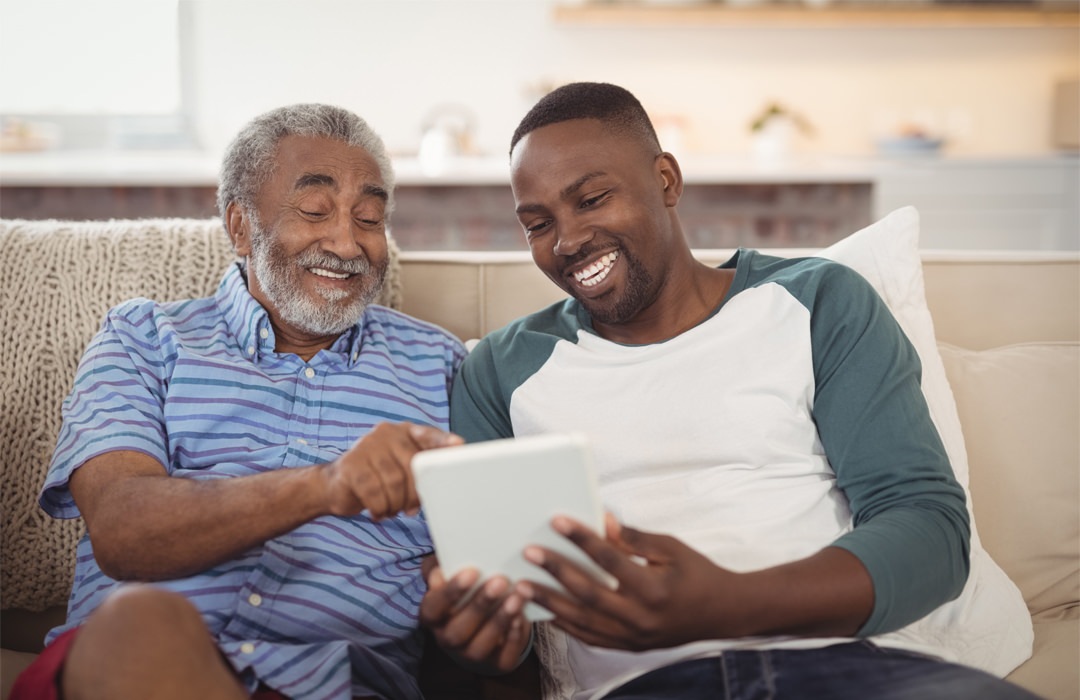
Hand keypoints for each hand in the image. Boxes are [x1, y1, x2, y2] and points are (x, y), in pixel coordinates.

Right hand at [323, 422, 460, 519]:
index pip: (428, 435)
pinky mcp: (351, 464)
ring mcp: (366, 446)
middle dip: (415, 493)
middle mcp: (386, 433)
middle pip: (412, 465)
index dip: (443, 442)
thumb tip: (446, 481)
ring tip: (392, 509)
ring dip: (396, 503)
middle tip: (410, 508)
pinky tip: (378, 511)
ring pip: (394, 481)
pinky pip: (374, 492)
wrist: (335, 485)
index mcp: (403, 432)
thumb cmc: (377, 478)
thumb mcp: (401, 469)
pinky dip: (380, 507)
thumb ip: (422, 469)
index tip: (459, 445)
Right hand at [419, 561, 531, 672]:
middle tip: (500, 581)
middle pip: (457, 631)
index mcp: (433, 615)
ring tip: (516, 597)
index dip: (450, 592)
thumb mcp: (452, 570)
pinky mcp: (495, 663)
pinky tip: (522, 617)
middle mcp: (448, 639)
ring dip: (499, 621)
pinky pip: (502, 658)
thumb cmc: (468, 586)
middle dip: (480, 605)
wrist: (487, 615)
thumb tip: (443, 565)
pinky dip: (513, 639)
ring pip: (480, 647)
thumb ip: (445, 564)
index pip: (434, 607)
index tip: (472, 572)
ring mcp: (470, 654)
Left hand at [515, 513, 734, 650]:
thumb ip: (634, 538)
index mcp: (655, 588)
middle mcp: (641, 617)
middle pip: (589, 593)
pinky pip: (590, 638)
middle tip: (529, 553)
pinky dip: (566, 625)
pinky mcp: (629, 647)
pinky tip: (545, 612)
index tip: (557, 521)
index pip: (610, 560)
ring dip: (550, 602)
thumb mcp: (671, 548)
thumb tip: (602, 520)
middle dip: (556, 572)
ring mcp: (633, 637)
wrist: (723, 614)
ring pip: (583, 621)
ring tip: (523, 586)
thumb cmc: (698, 574)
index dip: (582, 539)